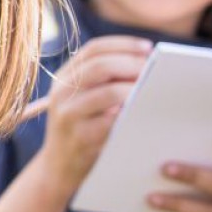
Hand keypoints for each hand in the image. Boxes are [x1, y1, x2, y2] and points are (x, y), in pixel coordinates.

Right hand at [37, 36, 151, 189]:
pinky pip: (114, 121)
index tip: (148, 48)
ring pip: (110, 93)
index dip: (123, 44)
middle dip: (132, 65)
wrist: (58, 167)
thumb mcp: (79, 99)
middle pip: (101, 66)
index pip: (93, 49)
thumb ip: (102, 81)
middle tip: (153, 71)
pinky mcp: (81, 138)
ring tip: (152, 92)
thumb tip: (144, 63)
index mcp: (63, 77)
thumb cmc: (80, 128)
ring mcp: (69, 115)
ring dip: (136, 90)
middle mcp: (61, 92)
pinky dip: (131, 114)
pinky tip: (143, 114)